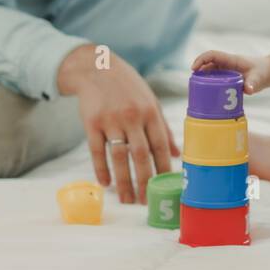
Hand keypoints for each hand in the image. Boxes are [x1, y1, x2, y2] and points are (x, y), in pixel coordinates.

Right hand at [57, 44, 180, 203]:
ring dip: (124, 181)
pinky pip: (97, 151)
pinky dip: (101, 169)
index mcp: (150, 112)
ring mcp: (111, 119)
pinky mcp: (91, 122)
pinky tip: (106, 184)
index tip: (168, 187)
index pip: (160, 145)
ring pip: (118, 156)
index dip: (164, 168)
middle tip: (147, 201)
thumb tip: (178, 154)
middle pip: (140, 155)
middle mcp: (132, 116)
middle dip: (145, 181)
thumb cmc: (129, 87)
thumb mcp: (150, 101)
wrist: (97, 68)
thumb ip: (163, 128)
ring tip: (127, 199)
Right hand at [190, 49, 269, 92]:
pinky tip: (206, 94)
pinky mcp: (228, 77)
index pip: (212, 55)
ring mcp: (227, 70)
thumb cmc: (263, 72)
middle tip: (192, 83)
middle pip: (208, 63)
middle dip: (198, 71)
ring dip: (202, 78)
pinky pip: (215, 78)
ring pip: (210, 71)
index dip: (201, 59)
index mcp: (231, 59)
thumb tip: (248, 90)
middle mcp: (227, 63)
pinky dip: (209, 83)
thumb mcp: (259, 78)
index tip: (194, 69)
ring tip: (196, 90)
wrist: (269, 72)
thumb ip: (253, 83)